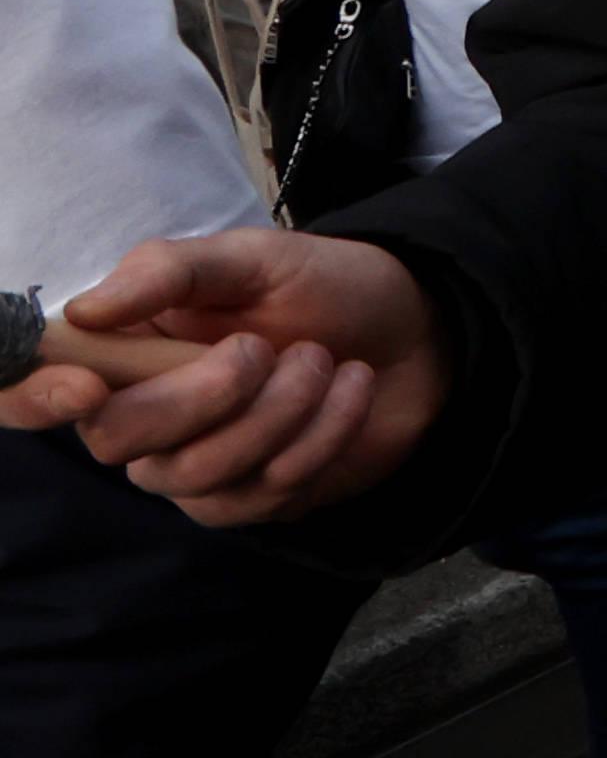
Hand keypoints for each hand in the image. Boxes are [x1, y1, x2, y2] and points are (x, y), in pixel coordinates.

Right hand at [14, 230, 445, 524]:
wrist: (416, 330)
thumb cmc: (321, 287)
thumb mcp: (252, 257)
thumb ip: (170, 271)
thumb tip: (85, 308)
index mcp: (119, 352)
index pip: (29, 393)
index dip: (31, 398)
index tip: (85, 388)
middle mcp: (137, 416)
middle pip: (117, 440)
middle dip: (205, 395)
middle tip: (269, 347)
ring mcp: (191, 467)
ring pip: (196, 472)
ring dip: (278, 411)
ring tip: (322, 360)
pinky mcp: (251, 500)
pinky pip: (261, 494)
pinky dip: (320, 435)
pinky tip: (351, 390)